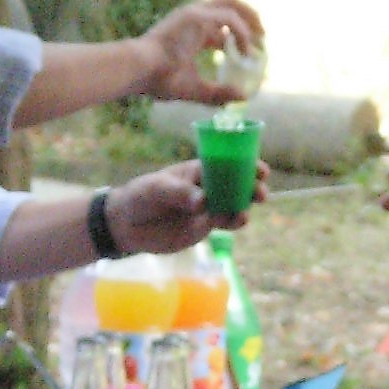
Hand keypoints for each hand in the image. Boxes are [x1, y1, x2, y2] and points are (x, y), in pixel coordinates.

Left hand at [110, 158, 270, 251]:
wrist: (128, 225)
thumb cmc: (140, 197)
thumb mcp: (156, 190)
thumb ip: (180, 194)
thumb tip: (203, 202)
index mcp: (197, 169)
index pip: (226, 162)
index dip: (245, 163)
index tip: (260, 170)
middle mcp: (207, 186)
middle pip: (236, 182)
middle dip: (251, 184)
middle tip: (260, 191)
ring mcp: (208, 206)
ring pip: (234, 202)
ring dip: (247, 203)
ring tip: (250, 208)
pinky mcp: (205, 226)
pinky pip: (226, 221)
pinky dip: (236, 220)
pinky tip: (240, 220)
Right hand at [133, 0, 264, 104]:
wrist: (139, 71)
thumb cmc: (160, 80)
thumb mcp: (195, 89)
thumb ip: (218, 93)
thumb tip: (243, 97)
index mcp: (192, 31)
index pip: (222, 26)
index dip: (240, 37)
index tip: (254, 52)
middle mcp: (193, 17)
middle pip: (228, 3)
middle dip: (249, 15)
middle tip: (262, 36)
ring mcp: (193, 13)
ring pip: (229, 1)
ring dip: (249, 15)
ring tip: (260, 34)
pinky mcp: (194, 15)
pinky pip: (227, 18)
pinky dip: (241, 32)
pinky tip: (245, 49)